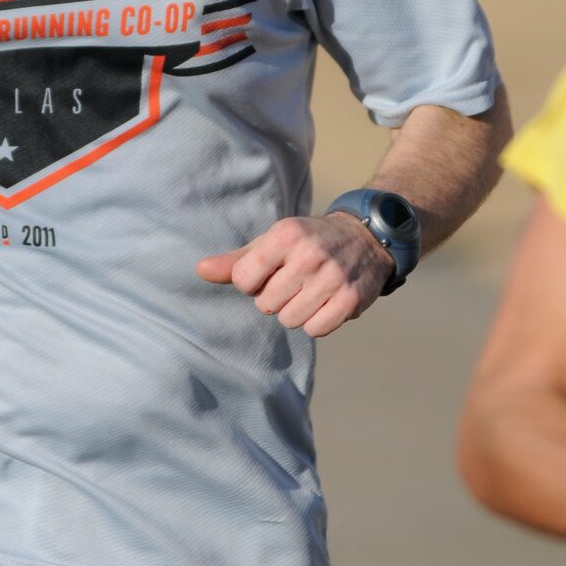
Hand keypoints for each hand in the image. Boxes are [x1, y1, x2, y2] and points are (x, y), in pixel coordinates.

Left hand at [197, 213, 393, 338]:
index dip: (252, 283)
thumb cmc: (306, 242)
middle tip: (293, 282)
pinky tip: (325, 302)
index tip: (267, 273)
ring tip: (309, 292)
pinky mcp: (351, 299)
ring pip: (290, 320)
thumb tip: (200, 270)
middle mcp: (310, 254)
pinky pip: (316, 330)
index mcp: (285, 235)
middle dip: (275, 298)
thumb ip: (235, 261)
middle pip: (266, 304)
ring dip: (295, 312)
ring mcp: (333, 277)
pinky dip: (317, 322)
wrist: (365, 238)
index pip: (244, 279)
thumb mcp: (271, 243)